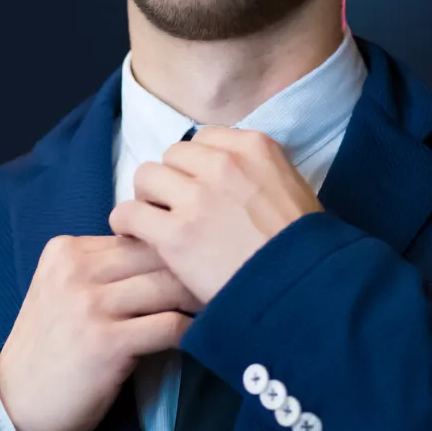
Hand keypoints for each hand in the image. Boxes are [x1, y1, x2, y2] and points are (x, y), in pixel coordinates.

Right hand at [0, 233, 201, 430]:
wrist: (18, 404)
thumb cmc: (51, 346)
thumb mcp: (62, 290)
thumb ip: (102, 267)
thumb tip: (166, 251)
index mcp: (65, 250)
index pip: (136, 234)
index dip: (171, 247)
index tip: (197, 260)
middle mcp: (75, 270)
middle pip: (154, 254)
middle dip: (191, 266)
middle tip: (220, 279)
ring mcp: (89, 305)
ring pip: (166, 285)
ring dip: (197, 296)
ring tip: (218, 304)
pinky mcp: (106, 343)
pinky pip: (168, 325)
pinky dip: (190, 329)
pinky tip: (200, 335)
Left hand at [108, 126, 322, 307]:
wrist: (304, 290)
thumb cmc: (303, 247)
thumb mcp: (291, 188)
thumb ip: (255, 171)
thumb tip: (227, 175)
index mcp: (254, 147)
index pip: (204, 140)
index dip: (196, 165)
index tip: (198, 186)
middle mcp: (223, 164)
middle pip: (173, 155)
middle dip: (172, 179)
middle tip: (175, 207)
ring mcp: (197, 197)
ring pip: (147, 176)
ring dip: (148, 198)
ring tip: (154, 221)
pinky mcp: (176, 234)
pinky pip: (130, 213)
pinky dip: (127, 223)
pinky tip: (134, 235)